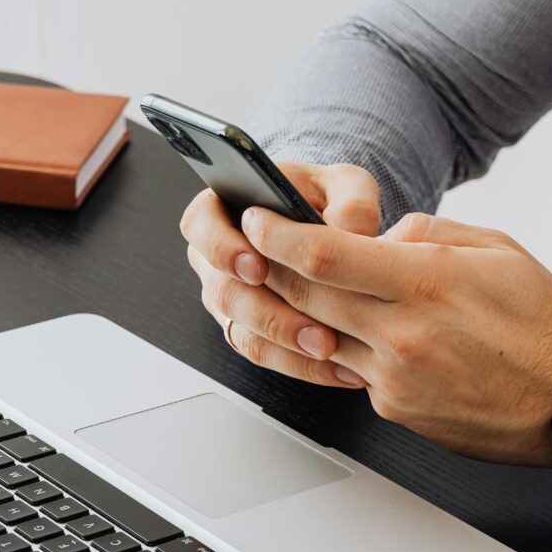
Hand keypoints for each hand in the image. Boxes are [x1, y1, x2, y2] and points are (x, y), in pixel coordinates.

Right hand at [180, 161, 378, 387]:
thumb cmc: (330, 202)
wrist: (341, 241)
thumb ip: (352, 201)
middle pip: (222, 291)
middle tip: (304, 321)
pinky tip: (335, 364)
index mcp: (224, 210)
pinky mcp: (251, 332)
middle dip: (266, 312)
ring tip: (326, 346)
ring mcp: (232, 299)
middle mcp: (218, 259)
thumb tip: (350, 231)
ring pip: (242, 330)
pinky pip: (265, 354)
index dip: (221, 248)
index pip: (199, 226)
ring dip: (285, 343)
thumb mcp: (347, 186)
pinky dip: (299, 363)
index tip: (258, 267)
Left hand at [240, 208, 551, 466]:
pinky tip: (353, 331)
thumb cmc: (538, 323)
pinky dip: (339, 346)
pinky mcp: (392, 406)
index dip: (278, 235)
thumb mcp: (495, 249)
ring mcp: (393, 377)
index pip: (325, 256)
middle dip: (267, 269)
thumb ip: (425, 234)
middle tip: (250, 248)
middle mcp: (403, 334)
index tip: (256, 218)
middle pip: (305, 297)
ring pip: (316, 336)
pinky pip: (347, 369)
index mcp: (426, 283)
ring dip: (295, 311)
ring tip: (294, 287)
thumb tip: (373, 238)